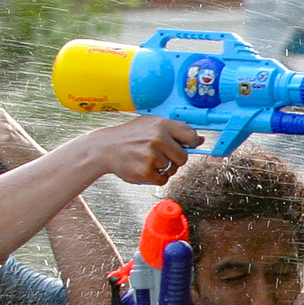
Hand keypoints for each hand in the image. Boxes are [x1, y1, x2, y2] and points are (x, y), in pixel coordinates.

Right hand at [84, 116, 202, 185]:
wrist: (104, 148)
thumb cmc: (129, 136)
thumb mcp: (150, 125)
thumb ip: (174, 130)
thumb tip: (199, 139)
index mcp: (161, 124)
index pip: (190, 135)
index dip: (191, 143)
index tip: (186, 146)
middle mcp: (157, 138)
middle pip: (183, 158)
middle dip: (175, 160)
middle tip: (161, 156)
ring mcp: (151, 155)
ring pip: (172, 169)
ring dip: (163, 169)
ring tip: (147, 159)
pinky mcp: (145, 171)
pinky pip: (162, 180)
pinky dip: (155, 177)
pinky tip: (143, 167)